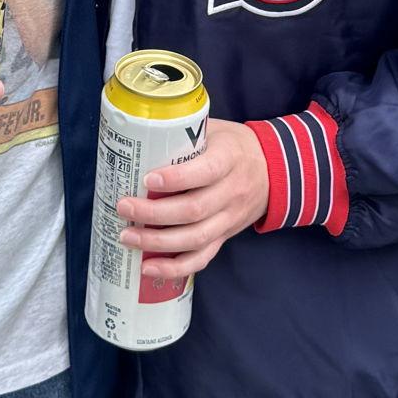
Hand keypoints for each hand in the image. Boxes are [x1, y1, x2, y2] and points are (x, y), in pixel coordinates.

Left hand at [115, 118, 269, 285]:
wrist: (273, 169)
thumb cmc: (234, 146)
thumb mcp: (215, 129)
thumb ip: (185, 132)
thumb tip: (140, 131)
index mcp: (229, 159)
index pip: (205, 172)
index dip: (176, 179)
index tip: (147, 178)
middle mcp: (232, 192)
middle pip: (194, 210)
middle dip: (154, 213)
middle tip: (124, 207)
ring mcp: (229, 218)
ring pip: (195, 238)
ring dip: (158, 242)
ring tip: (128, 236)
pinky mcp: (225, 236)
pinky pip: (202, 258)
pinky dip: (174, 267)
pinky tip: (148, 268)